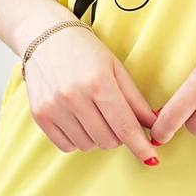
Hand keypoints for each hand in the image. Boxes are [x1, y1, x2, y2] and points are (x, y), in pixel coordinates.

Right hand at [23, 24, 159, 165]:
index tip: (152, 158)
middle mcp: (74, 96)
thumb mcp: (116, 68)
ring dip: (98, 137)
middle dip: (119, 135)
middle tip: (116, 117)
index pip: (125, 126)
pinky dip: (79, 139)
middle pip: (108, 140)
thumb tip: (155, 125)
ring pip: (89, 145)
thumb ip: (135, 100)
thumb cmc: (86, 51)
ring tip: (94, 113)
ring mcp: (54, 107)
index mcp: (98, 82)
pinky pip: (67, 146)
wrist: (45, 36)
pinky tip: (79, 120)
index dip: (141, 146)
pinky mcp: (40, 116)